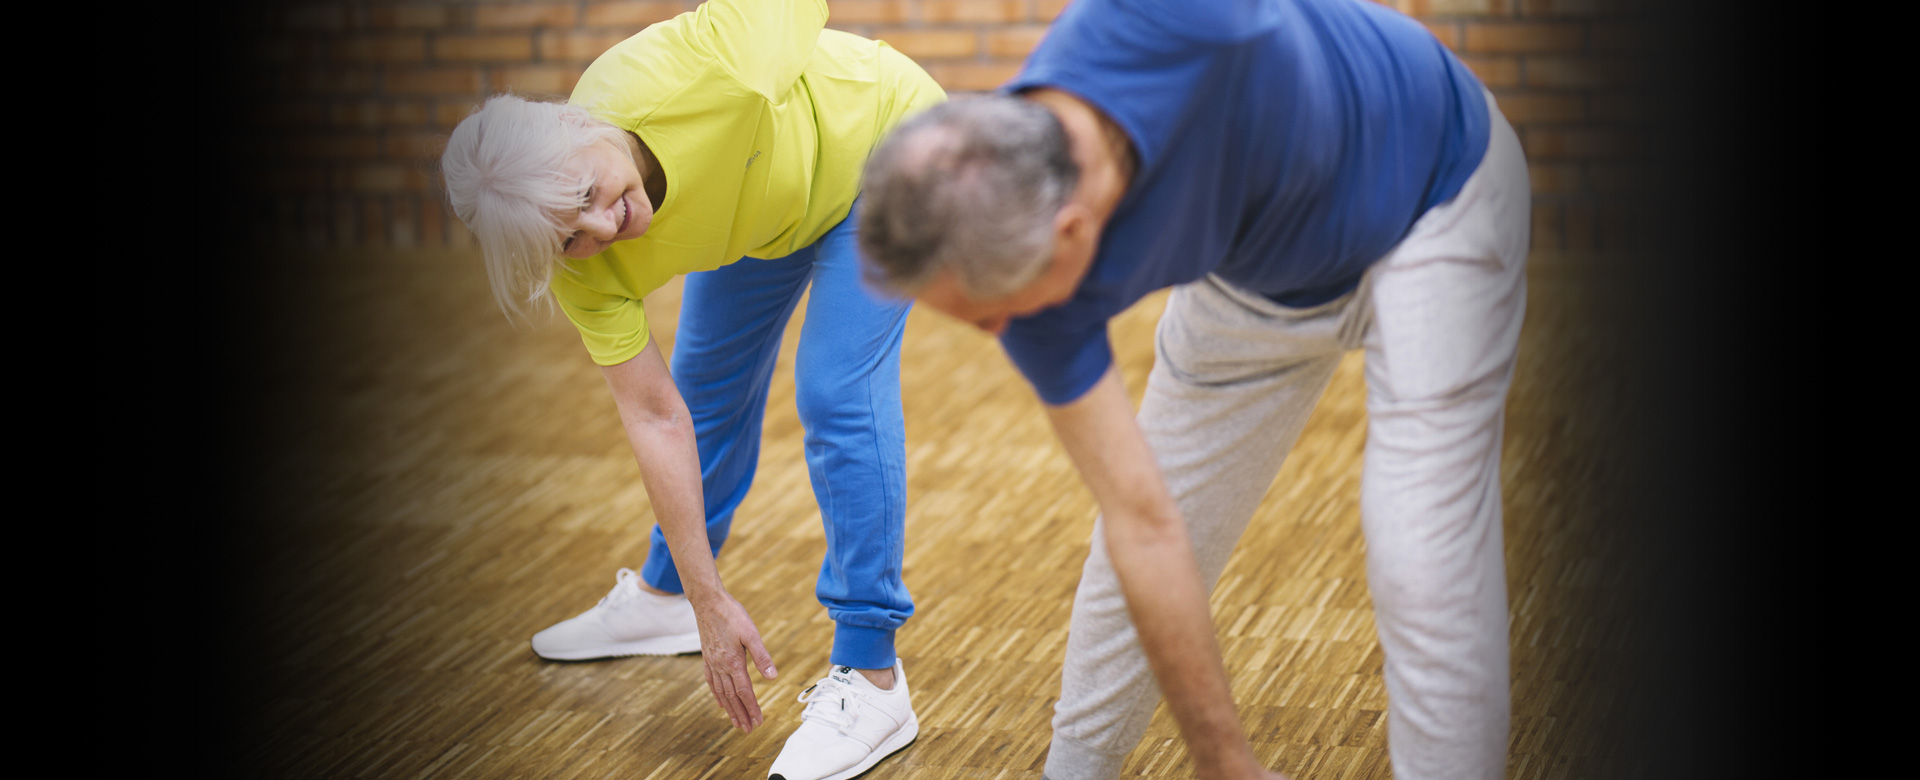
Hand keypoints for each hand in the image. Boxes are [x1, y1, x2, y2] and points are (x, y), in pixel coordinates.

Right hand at [690, 590, 777, 731]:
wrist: (708, 601)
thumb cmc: (732, 615)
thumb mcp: (751, 633)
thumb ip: (762, 657)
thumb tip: (773, 677)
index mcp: (733, 662)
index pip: (745, 692)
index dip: (752, 708)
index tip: (758, 722)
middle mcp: (721, 666)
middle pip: (732, 697)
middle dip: (741, 715)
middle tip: (748, 730)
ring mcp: (712, 662)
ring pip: (721, 692)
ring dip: (729, 709)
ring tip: (735, 722)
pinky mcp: (707, 656)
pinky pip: (711, 681)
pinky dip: (716, 694)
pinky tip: (720, 702)